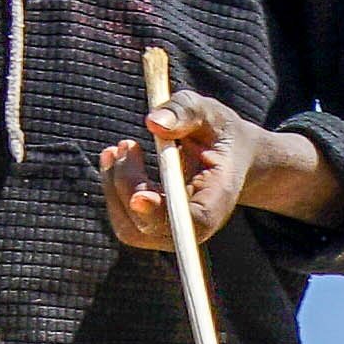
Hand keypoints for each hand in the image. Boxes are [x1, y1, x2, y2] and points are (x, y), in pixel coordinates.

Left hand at [94, 95, 311, 252]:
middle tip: (127, 144)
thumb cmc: (220, 133)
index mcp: (218, 199)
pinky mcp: (156, 226)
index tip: (140, 197)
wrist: (230, 156)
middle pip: (152, 227)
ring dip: (115, 185)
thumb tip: (154, 122)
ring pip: (131, 228)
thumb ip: (185, 112)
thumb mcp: (210, 113)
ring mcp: (175, 231)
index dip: (164, 215)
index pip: (192, 221)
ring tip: (122, 146)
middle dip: (129, 185)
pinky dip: (113, 186)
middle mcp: (197, 225)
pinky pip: (124, 218)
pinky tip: (114, 155)